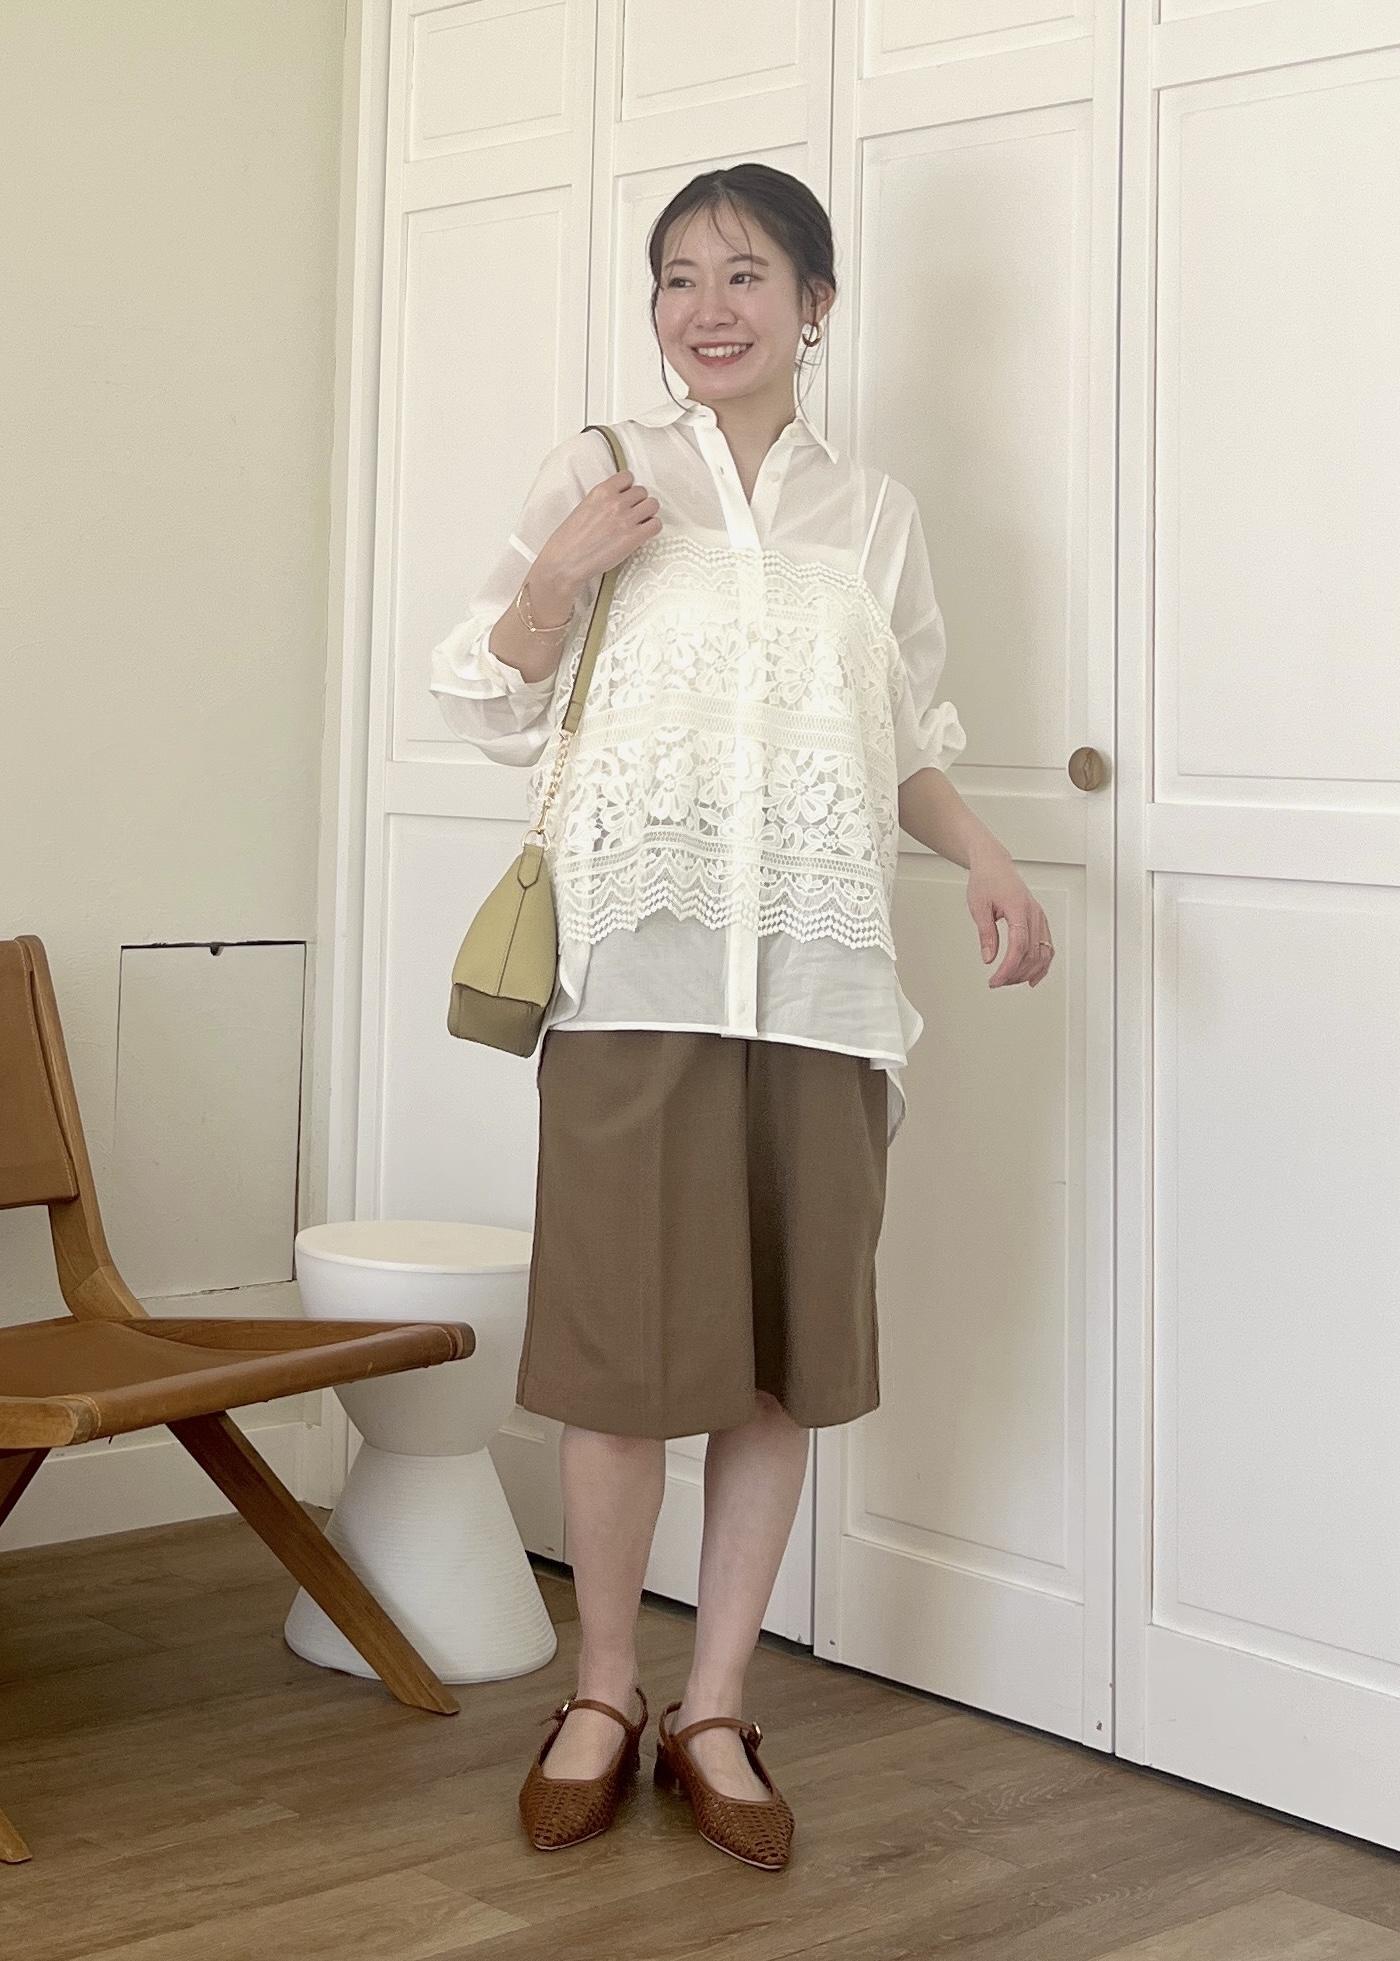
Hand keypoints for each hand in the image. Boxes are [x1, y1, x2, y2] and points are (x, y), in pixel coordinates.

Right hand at [539, 469, 661, 598]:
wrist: (565, 562)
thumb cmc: (570, 539)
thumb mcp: (584, 507)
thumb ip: (604, 500)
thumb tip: (620, 499)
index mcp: (601, 491)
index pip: (627, 477)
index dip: (628, 488)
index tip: (625, 497)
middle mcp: (615, 502)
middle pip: (642, 491)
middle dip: (638, 502)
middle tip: (631, 514)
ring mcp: (626, 519)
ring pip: (652, 505)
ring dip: (648, 514)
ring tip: (638, 524)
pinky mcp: (633, 537)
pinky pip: (656, 525)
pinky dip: (652, 528)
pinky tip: (642, 534)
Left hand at [967, 854, 1053, 988]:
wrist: (995, 866)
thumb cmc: (986, 881)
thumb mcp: (979, 907)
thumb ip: (986, 934)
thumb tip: (989, 959)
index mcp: (1019, 908)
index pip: (1018, 946)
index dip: (1008, 968)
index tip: (996, 980)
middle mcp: (1034, 913)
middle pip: (1032, 954)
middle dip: (1015, 974)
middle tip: (997, 982)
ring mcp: (1040, 917)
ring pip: (1043, 953)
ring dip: (1027, 972)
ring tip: (1009, 981)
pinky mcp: (1040, 921)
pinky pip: (1047, 947)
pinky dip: (1042, 965)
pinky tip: (1032, 978)